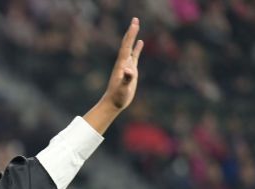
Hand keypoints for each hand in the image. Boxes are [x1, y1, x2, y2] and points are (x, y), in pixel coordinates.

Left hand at [84, 17, 143, 133]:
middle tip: (135, 19)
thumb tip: (129, 70)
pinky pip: (134, 56)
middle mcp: (123, 63)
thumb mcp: (123, 88)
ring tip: (136, 25)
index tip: (135, 23)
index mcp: (122, 65)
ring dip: (133, 37)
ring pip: (130, 48)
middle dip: (131, 31)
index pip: (126, 46)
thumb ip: (126, 79)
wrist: (113, 103)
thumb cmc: (118, 97)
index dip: (130, 35)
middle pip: (127, 44)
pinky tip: (140, 42)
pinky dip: (137, 48)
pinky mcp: (130, 70)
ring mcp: (126, 66)